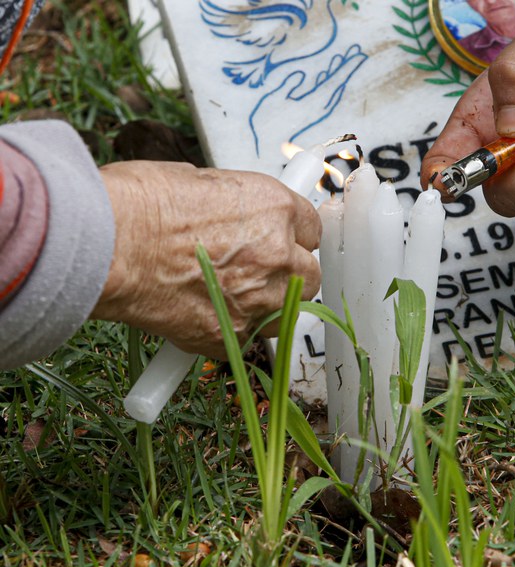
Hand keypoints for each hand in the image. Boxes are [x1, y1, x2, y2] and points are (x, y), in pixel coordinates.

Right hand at [91, 161, 321, 358]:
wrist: (106, 244)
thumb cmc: (138, 206)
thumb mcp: (199, 183)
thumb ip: (233, 207)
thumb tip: (232, 216)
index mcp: (273, 207)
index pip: (310, 228)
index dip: (292, 236)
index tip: (282, 241)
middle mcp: (276, 253)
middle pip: (308, 274)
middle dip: (289, 273)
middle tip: (260, 270)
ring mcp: (258, 298)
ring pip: (288, 311)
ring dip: (269, 304)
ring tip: (233, 294)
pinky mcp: (232, 333)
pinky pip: (248, 337)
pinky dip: (233, 329)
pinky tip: (206, 312)